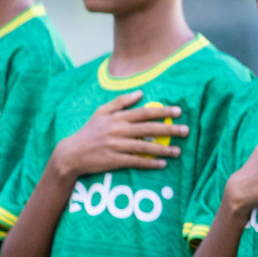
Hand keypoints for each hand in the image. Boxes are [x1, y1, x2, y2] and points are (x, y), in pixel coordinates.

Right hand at [51, 90, 186, 180]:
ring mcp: (116, 146)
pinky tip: (162, 164)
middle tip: (186, 131)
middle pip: (148, 129)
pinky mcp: (113, 160)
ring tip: (178, 151)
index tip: (178, 112)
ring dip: (163, 149)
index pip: (144, 113)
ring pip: (144, 147)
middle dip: (169, 129)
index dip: (162, 112)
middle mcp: (118, 131)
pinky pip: (135, 162)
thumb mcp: (101, 112)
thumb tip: (140, 92)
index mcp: (117, 118)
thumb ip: (121, 102)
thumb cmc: (89, 131)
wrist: (71, 153)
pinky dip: (149, 163)